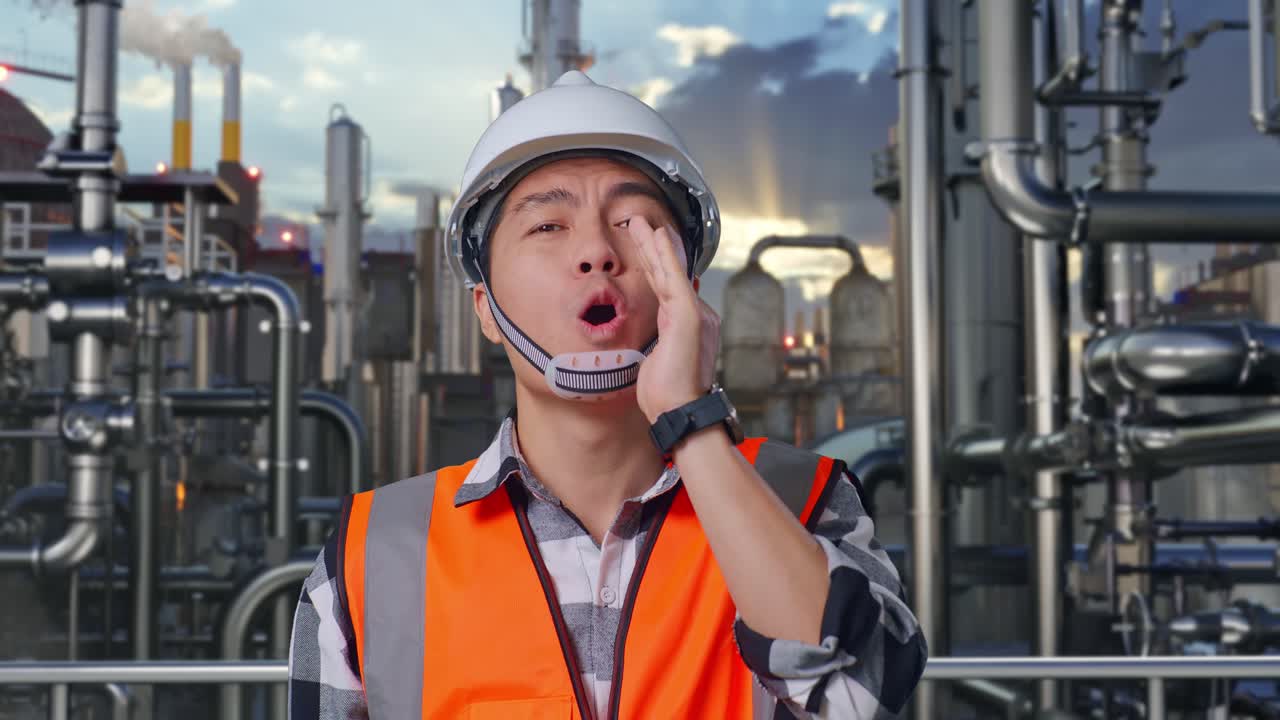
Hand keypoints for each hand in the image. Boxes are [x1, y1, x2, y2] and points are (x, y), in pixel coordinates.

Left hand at [626, 217, 719, 422]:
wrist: (681, 412)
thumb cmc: (667, 396)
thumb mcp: (656, 362)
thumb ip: (656, 342)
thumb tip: (651, 333)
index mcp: (686, 324)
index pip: (667, 287)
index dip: (654, 264)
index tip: (642, 245)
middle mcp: (696, 314)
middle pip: (668, 274)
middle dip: (652, 247)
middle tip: (638, 222)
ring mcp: (695, 314)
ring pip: (670, 271)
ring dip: (654, 244)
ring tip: (641, 221)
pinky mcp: (690, 316)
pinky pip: (674, 279)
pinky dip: (666, 256)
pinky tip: (658, 237)